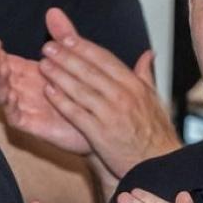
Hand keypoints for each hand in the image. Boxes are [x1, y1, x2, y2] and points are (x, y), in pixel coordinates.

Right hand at [0, 39, 89, 154]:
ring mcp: (24, 107)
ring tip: (0, 69)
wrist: (98, 122)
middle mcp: (22, 89)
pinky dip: (10, 106)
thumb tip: (52, 10)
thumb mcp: (71, 60)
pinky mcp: (30, 124)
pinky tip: (11, 95)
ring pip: (3, 94)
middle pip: (0, 75)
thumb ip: (61, 37)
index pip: (6, 61)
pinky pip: (15, 116)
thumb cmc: (82, 91)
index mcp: (28, 73)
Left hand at [41, 9, 179, 176]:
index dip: (83, 47)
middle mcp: (123, 96)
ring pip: (80, 90)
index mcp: (135, 85)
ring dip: (59, 76)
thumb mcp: (155, 100)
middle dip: (66, 57)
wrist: (158, 165)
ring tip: (43, 65)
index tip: (66, 38)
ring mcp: (111, 115)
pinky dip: (62, 102)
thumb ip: (145, 75)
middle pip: (89, 71)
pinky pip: (77, 114)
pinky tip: (49, 92)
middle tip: (48, 47)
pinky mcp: (101, 134)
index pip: (105, 59)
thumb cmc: (156, 133)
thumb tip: (148, 54)